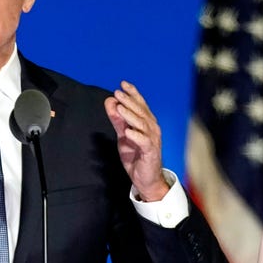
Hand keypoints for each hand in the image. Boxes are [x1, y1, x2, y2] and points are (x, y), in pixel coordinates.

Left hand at [104, 80, 168, 200]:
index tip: (123, 84)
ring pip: (142, 124)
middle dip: (129, 101)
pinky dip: (136, 135)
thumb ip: (117, 120)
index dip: (133, 93)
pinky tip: (128, 131)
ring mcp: (152, 139)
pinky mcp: (150, 151)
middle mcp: (152, 128)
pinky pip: (144, 141)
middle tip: (118, 93)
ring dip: (131, 115)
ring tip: (120, 108)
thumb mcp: (123, 135)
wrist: (145, 178)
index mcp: (146, 122)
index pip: (140, 104)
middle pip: (141, 111)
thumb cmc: (136, 155)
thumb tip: (109, 102)